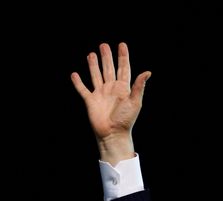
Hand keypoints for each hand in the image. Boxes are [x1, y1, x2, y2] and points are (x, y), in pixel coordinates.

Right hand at [71, 42, 150, 161]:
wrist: (113, 134)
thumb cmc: (126, 120)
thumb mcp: (134, 102)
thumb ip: (138, 86)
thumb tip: (147, 72)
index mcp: (123, 88)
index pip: (123, 68)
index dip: (123, 57)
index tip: (122, 45)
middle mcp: (111, 89)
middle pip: (108, 69)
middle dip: (106, 57)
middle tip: (104, 45)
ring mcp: (100, 94)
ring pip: (96, 75)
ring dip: (93, 65)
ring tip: (91, 54)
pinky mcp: (90, 101)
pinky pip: (82, 89)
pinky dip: (78, 82)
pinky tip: (74, 74)